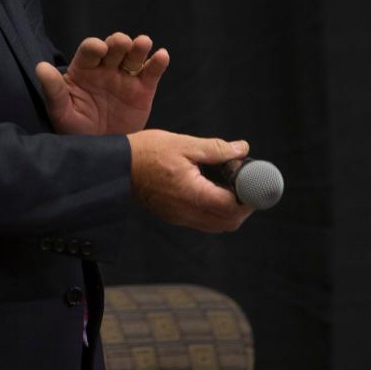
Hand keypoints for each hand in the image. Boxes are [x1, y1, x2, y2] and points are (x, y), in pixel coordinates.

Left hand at [35, 33, 168, 135]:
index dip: (94, 47)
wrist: (102, 152)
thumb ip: (54, 91)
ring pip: (134, 56)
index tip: (99, 49)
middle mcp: (105, 69)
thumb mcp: (62, 113)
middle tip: (122, 44)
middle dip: (118, 42)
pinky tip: (162, 56)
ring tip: (143, 43)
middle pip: (114, 48)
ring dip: (139, 47)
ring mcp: (125, 77)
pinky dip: (158, 62)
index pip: (89, 50)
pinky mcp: (143, 90)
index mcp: (83, 70)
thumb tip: (40, 67)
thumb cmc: (75, 131)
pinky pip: (152, 72)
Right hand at [128, 130, 252, 232]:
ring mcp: (179, 217)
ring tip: (230, 187)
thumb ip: (216, 149)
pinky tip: (211, 191)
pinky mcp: (173, 216)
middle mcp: (186, 212)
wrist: (116, 166)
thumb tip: (241, 149)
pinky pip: (202, 222)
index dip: (249, 198)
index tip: (254, 183)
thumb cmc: (146, 152)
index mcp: (191, 193)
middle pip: (228, 223)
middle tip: (246, 185)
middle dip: (243, 207)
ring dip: (230, 211)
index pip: (231, 207)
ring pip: (216, 225)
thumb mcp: (183, 144)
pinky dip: (214, 211)